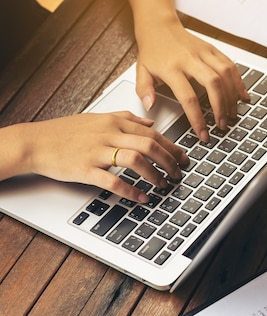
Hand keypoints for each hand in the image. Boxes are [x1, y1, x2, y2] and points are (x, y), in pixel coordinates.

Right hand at [22, 112, 189, 201]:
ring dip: (154, 174)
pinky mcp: (85, 169)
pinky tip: (141, 198)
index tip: (183, 158)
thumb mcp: (97, 118)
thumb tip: (150, 123)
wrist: (35, 142)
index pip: (152, 133)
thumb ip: (126, 118)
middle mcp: (108, 135)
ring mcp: (96, 152)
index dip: (171, 147)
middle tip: (178, 173)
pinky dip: (131, 191)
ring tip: (163, 185)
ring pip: (135, 159)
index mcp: (113, 122)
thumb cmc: (64, 132)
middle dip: (169, 161)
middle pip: (149, 145)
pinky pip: (113, 181)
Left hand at [134, 18, 248, 141]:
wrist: (159, 25)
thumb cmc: (152, 51)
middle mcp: (189, 59)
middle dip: (220, 107)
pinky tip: (243, 95)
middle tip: (222, 125)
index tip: (203, 134)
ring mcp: (203, 52)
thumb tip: (150, 107)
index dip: (197, 118)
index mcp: (171, 67)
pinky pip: (230, 65)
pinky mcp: (212, 49)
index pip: (188, 97)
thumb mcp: (141, 71)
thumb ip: (144, 90)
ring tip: (232, 114)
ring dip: (232, 96)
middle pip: (212, 84)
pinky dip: (239, 81)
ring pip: (225, 74)